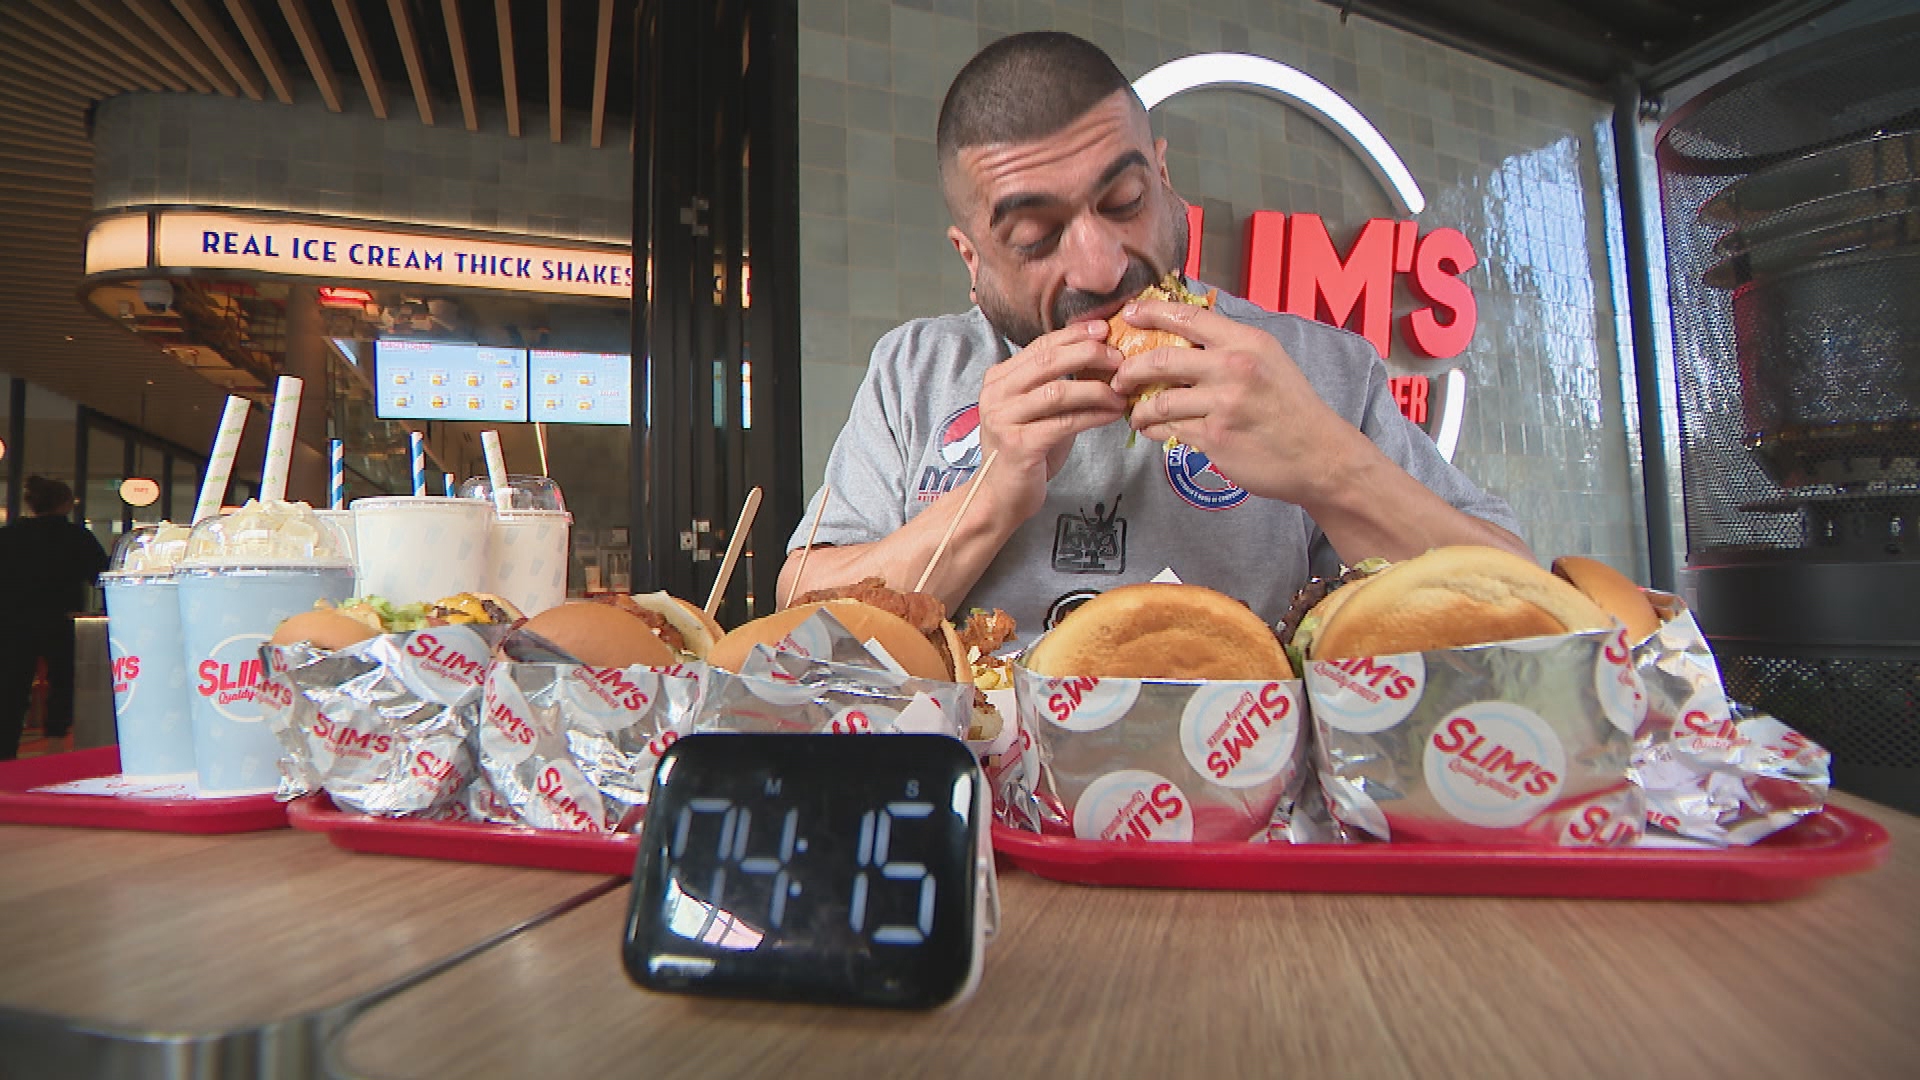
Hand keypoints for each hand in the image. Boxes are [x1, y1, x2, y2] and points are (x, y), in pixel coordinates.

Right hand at [976, 320, 1126, 523]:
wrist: (1002, 495)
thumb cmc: (1027, 449)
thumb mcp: (1039, 409)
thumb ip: (1058, 382)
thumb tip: (1102, 357)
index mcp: (999, 379)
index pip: (1040, 346)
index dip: (1075, 335)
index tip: (1104, 330)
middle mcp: (996, 394)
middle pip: (1048, 361)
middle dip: (1088, 354)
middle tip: (1119, 359)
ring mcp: (1004, 419)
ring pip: (1057, 391)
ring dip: (1095, 389)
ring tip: (1120, 392)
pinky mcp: (1019, 445)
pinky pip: (1064, 422)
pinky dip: (1093, 416)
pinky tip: (1112, 414)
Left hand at [1110, 298, 1366, 505]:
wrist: (1319, 455)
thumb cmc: (1292, 408)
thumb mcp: (1270, 361)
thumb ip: (1231, 346)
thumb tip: (1184, 335)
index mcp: (1247, 342)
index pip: (1188, 316)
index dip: (1151, 312)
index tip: (1129, 314)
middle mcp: (1234, 368)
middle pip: (1161, 359)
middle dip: (1130, 369)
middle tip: (1118, 376)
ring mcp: (1223, 404)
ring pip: (1160, 400)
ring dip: (1139, 407)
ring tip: (1135, 411)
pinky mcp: (1215, 437)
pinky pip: (1170, 430)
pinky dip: (1154, 430)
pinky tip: (1153, 429)